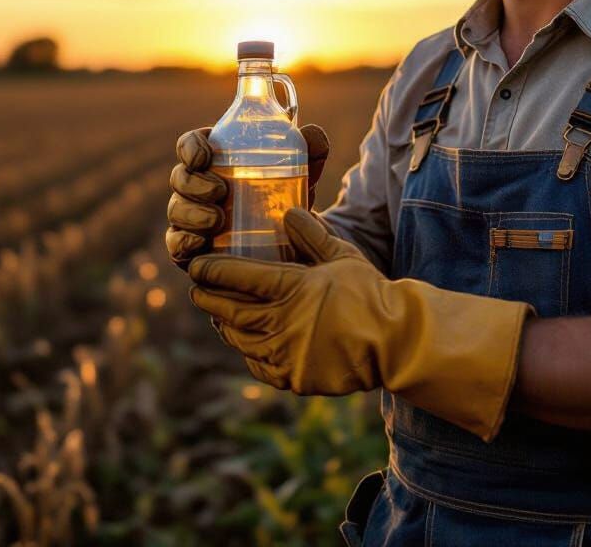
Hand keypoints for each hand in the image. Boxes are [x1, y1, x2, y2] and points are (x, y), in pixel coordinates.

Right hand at [165, 123, 329, 269]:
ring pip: (177, 210)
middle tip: (220, 191)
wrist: (293, 241)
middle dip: (194, 183)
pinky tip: (199, 243)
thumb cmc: (287, 196)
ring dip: (192, 213)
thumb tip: (313, 134)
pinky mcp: (193, 248)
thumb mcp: (301, 175)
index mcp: (216, 158)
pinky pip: (177, 245)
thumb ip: (310, 152)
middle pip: (181, 177)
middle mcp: (198, 185)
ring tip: (217, 219)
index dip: (191, 147)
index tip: (205, 155)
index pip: (191, 144)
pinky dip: (183, 243)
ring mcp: (192, 217)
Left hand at [188, 208, 533, 442]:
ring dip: (225, 326)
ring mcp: (286, 355)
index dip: (213, 270)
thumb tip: (289, 211)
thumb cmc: (369, 292)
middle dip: (209, 298)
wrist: (394, 340)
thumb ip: (312, 234)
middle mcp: (282, 323)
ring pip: (240, 341)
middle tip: (197, 289)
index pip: (239, 277)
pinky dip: (248, 353)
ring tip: (218, 315)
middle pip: (230, 311)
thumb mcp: (341, 255)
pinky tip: (247, 344)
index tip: (195, 266)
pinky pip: (259, 366)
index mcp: (291, 288)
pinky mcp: (294, 378)